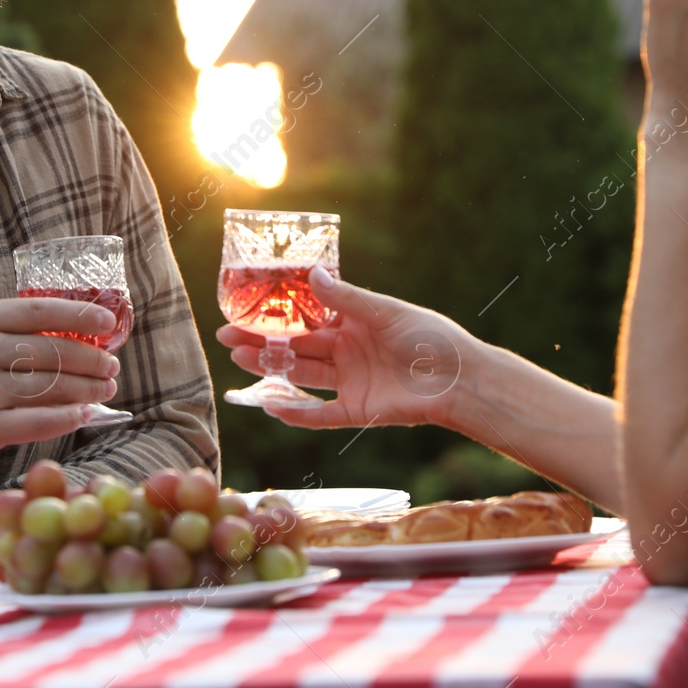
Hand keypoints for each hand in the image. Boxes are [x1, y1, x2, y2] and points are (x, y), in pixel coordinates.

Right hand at [0, 298, 119, 474]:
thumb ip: (4, 330)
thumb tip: (69, 333)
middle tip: (111, 366)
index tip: (107, 323)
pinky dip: (68, 418)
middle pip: (51, 350)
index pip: (38, 311)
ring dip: (87, 389)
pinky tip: (85, 415)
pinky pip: (38, 421)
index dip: (79, 316)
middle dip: (91, 359)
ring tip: (105, 390)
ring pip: (50, 386)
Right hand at [215, 267, 478, 429]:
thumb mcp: (388, 312)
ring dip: (270, 367)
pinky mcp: (356, 411)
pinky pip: (320, 413)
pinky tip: (268, 404)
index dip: (276, 313)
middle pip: (296, 346)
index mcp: (353, 323)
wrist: (461, 380)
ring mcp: (349, 382)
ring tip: (237, 358)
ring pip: (301, 375)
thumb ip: (348, 299)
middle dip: (261, 340)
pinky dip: (296, 412)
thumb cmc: (433, 338)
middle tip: (225, 334)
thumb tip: (310, 274)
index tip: (245, 306)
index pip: (306, 316)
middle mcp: (346, 351)